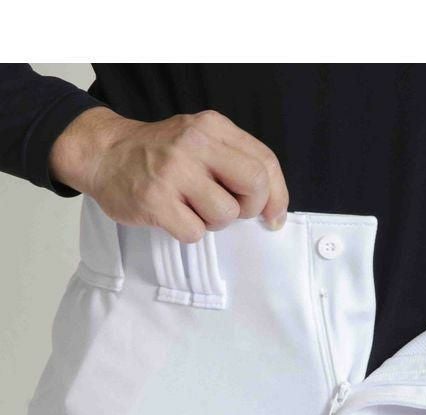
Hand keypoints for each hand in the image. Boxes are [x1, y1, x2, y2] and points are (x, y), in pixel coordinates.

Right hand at [49, 107, 288, 241]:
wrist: (104, 153)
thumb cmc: (160, 154)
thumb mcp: (201, 140)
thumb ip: (236, 162)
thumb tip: (273, 206)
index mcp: (213, 127)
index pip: (265, 162)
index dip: (277, 195)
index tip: (273, 215)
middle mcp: (195, 144)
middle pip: (254, 185)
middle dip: (250, 208)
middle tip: (229, 209)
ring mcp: (173, 172)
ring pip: (225, 214)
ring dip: (215, 222)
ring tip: (193, 209)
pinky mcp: (155, 200)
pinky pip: (195, 233)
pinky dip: (189, 231)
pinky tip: (174, 216)